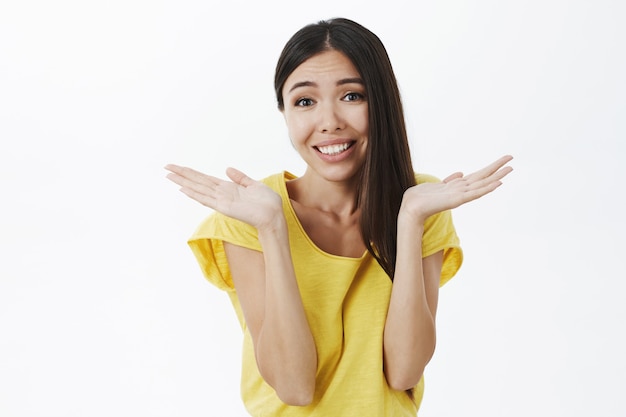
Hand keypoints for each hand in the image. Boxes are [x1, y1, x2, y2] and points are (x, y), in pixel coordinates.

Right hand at [165, 164, 282, 229]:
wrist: (274, 215)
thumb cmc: (267, 203)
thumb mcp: (253, 185)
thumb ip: (240, 178)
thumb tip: (227, 169)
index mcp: (227, 188)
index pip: (204, 179)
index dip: (191, 172)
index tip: (177, 166)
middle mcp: (221, 194)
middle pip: (197, 182)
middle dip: (181, 174)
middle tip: (165, 167)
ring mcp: (221, 201)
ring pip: (198, 189)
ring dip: (183, 182)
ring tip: (169, 175)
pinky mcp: (224, 207)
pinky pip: (206, 199)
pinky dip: (195, 194)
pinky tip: (183, 189)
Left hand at [400, 155, 513, 222]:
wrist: (412, 207)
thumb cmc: (422, 197)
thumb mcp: (438, 185)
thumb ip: (450, 180)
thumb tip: (460, 172)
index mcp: (458, 186)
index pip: (478, 175)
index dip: (490, 168)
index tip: (503, 161)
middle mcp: (462, 190)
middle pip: (484, 177)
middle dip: (497, 169)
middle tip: (512, 160)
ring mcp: (461, 195)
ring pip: (483, 184)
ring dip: (496, 176)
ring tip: (510, 169)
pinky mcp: (457, 200)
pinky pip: (475, 193)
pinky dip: (487, 189)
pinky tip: (497, 184)